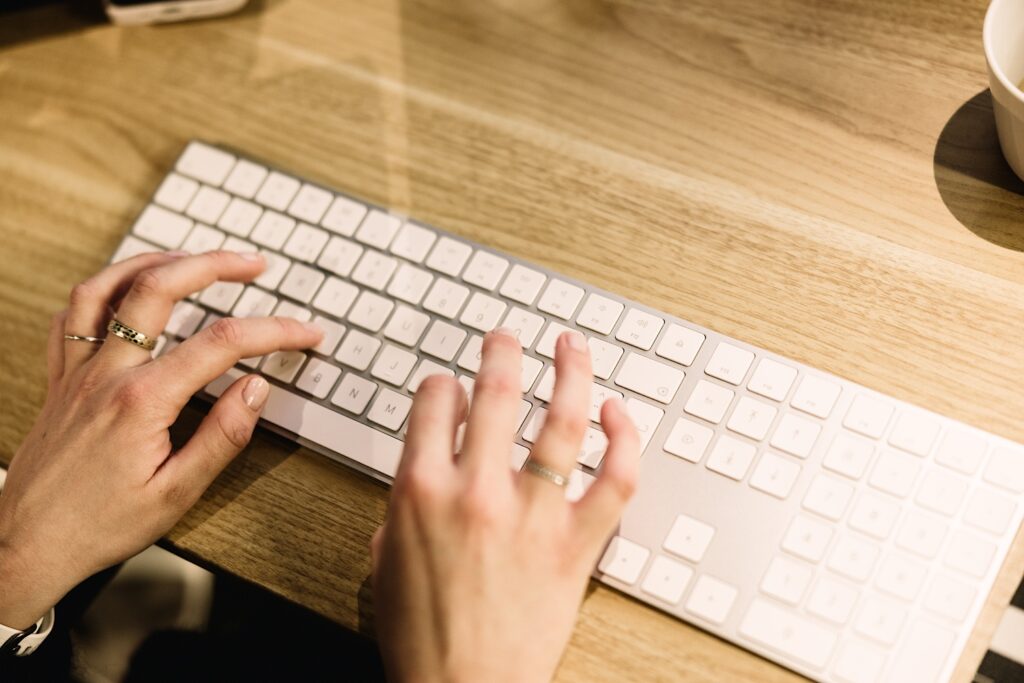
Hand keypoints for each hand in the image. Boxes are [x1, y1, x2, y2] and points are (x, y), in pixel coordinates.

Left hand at [0, 250, 321, 629]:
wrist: (28, 545)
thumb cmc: (100, 525)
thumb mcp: (177, 493)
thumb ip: (223, 436)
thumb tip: (257, 387)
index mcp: (142, 401)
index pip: (221, 344)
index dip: (274, 331)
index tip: (305, 332)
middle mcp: (106, 373)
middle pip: (159, 288)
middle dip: (213, 265)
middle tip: (253, 264)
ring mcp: (77, 371)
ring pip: (106, 287)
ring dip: (153, 262)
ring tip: (190, 257)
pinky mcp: (60, 380)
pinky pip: (72, 315)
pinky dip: (101, 289)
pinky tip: (125, 289)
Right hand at [371, 328, 640, 682]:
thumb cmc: (422, 637)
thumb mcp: (385, 564)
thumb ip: (401, 510)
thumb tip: (420, 482)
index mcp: (421, 491)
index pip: (435, 403)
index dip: (445, 384)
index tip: (453, 386)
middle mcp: (478, 491)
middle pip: (497, 392)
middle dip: (502, 351)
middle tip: (507, 338)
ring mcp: (533, 514)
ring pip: (561, 420)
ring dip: (569, 371)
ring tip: (571, 346)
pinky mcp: (576, 544)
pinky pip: (615, 479)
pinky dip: (624, 440)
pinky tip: (619, 414)